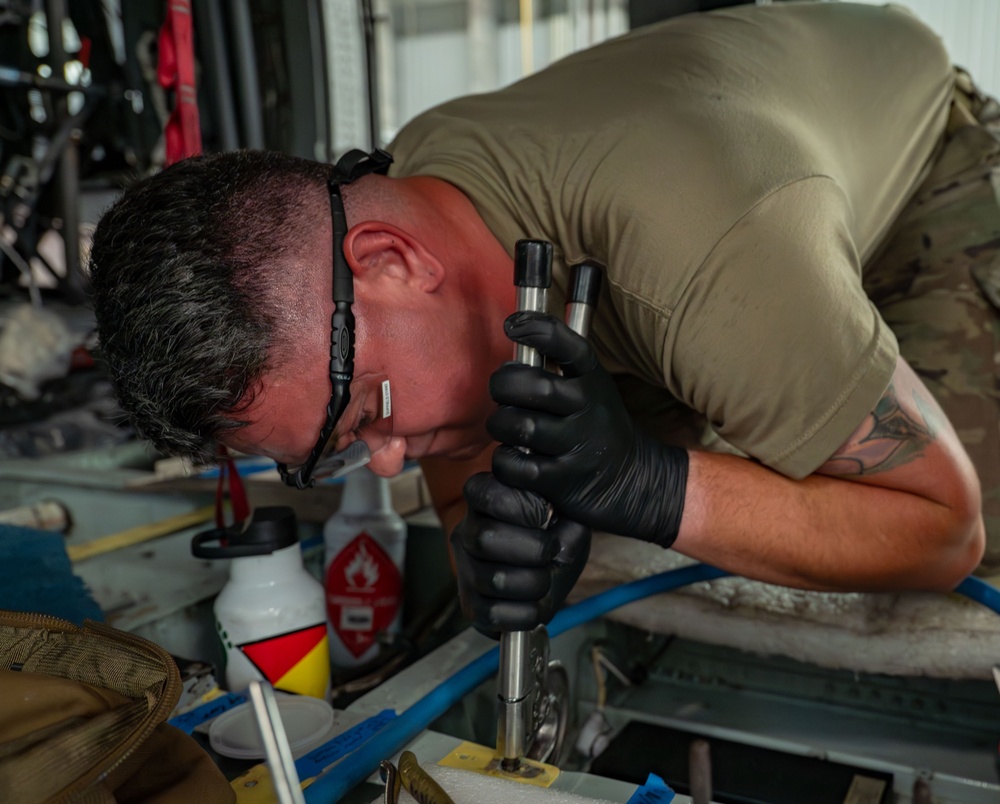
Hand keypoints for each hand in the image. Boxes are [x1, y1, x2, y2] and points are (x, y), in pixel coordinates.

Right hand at [450, 472, 589, 634]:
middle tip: (550, 551)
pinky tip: (536, 602)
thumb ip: (567, 515)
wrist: (553, 571)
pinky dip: (525, 612)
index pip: (484, 493)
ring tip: (546, 578)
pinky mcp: (472, 605)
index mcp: (484, 499)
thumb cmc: (556, 534)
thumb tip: (556, 537)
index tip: (545, 515)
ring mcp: (465, 570)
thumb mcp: (568, 514)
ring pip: (492, 579)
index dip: (520, 505)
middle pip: (484, 538)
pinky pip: (493, 613)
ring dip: (533, 582)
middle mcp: (466, 532)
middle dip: (531, 549)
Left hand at [488, 311, 687, 546]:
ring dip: (501, 425)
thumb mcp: (589, 387)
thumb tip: (513, 332)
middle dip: (504, 385)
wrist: (634, 480)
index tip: (511, 326)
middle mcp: (588, 410)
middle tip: (501, 392)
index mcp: (592, 380)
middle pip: (535, 387)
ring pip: (521, 427)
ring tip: (507, 428)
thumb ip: (557, 364)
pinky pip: (516, 467)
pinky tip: (513, 459)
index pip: (569, 347)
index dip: (538, 331)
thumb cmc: (594, 425)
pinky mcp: (563, 482)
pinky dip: (505, 463)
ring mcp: (577, 446)